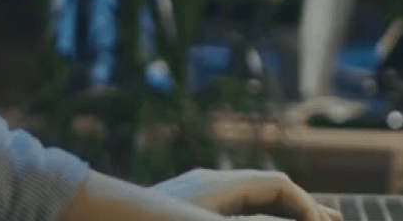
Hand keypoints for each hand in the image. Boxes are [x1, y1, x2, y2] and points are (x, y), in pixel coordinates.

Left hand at [151, 169, 338, 219]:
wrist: (94, 220)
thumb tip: (307, 219)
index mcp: (218, 185)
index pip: (277, 187)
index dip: (308, 208)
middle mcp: (205, 186)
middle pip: (263, 193)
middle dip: (296, 211)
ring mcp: (189, 200)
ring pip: (244, 206)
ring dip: (273, 217)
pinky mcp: (177, 213)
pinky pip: (225, 214)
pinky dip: (248, 220)